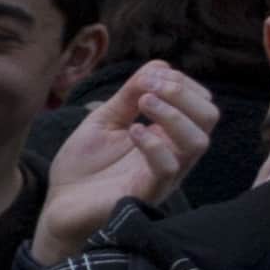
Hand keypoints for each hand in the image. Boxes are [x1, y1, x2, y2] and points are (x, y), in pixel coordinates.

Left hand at [33, 64, 217, 263]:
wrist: (59, 203)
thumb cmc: (84, 164)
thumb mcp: (104, 119)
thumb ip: (129, 95)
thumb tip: (158, 66)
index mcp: (169, 133)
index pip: (200, 101)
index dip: (181, 82)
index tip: (148, 76)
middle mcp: (175, 153)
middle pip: (210, 117)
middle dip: (184, 94)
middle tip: (150, 88)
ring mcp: (165, 174)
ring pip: (199, 142)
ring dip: (174, 115)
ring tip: (144, 103)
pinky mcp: (148, 192)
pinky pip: (169, 168)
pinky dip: (155, 144)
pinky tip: (133, 131)